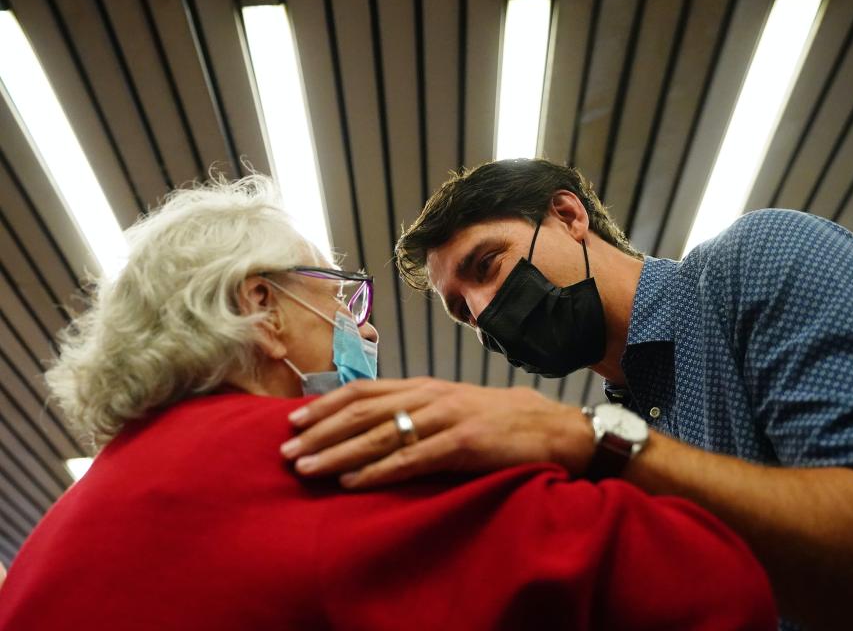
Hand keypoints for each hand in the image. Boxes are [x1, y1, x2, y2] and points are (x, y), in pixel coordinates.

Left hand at [279, 377, 594, 487]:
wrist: (549, 427)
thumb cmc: (496, 420)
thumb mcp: (450, 408)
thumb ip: (414, 413)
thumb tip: (371, 427)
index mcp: (423, 387)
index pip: (363, 391)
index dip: (325, 405)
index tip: (292, 420)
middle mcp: (429, 397)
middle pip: (362, 412)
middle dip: (320, 432)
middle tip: (286, 450)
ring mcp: (445, 418)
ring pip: (380, 435)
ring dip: (338, 453)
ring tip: (306, 468)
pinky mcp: (462, 444)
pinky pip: (412, 459)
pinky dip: (378, 471)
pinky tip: (352, 482)